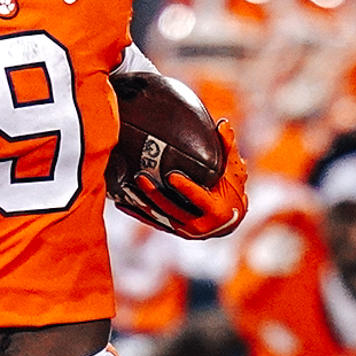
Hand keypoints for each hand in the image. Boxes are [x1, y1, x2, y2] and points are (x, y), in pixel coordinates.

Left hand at [117, 129, 248, 238]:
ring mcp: (185, 231)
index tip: (171, 176)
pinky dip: (138, 213)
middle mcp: (199, 226)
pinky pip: (153, 221)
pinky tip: (122, 203)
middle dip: (155, 194)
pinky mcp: (174, 231)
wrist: (230, 220)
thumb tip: (223, 124)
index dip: (185, 188)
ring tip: (127, 188)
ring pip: (160, 217)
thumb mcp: (234, 170)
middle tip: (140, 177)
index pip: (198, 198)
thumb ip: (227, 147)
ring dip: (142, 203)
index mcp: (216, 211)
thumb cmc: (234, 190)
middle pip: (173, 209)